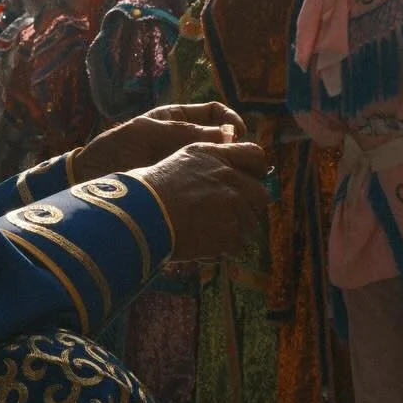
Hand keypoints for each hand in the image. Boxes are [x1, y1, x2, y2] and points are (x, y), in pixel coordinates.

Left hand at [69, 102, 245, 181]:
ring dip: (230, 170)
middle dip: (237, 149)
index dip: (230, 120)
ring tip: (239, 180)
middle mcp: (184, 140)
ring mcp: (183, 163)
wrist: (90, 178)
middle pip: (222, 140)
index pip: (215, 113)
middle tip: (247, 162)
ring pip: (217, 163)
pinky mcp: (180, 185)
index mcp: (176, 119)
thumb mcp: (144, 132)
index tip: (239, 133)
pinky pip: (205, 183)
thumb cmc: (112, 148)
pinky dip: (216, 187)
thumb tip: (225, 136)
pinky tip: (221, 194)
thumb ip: (181, 131)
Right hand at [127, 140, 268, 260]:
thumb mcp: (184, 159)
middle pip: (261, 193)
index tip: (251, 178)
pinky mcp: (229, 234)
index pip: (256, 155)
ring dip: (236, 227)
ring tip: (210, 229)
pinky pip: (238, 244)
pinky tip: (203, 242)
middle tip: (230, 211)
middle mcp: (230, 179)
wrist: (141, 214)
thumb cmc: (153, 186)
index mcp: (218, 157)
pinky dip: (223, 246)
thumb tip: (234, 169)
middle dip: (249, 204)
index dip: (257, 169)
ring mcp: (232, 207)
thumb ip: (213, 159)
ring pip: (251, 222)